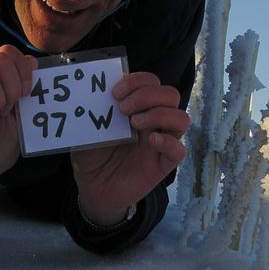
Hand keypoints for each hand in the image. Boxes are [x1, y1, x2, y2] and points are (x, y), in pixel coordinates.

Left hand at [70, 72, 189, 225]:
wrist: (92, 188)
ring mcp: (159, 142)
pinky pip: (179, 151)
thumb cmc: (91, 155)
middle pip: (170, 95)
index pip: (151, 82)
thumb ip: (93, 111)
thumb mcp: (87, 129)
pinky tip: (151, 142)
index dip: (137, 81)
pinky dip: (169, 142)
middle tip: (123, 109)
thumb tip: (95, 91)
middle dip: (147, 95)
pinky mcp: (162, 165)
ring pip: (181, 119)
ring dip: (160, 115)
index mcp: (137, 107)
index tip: (115, 93)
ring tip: (135, 124)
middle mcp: (152, 121)